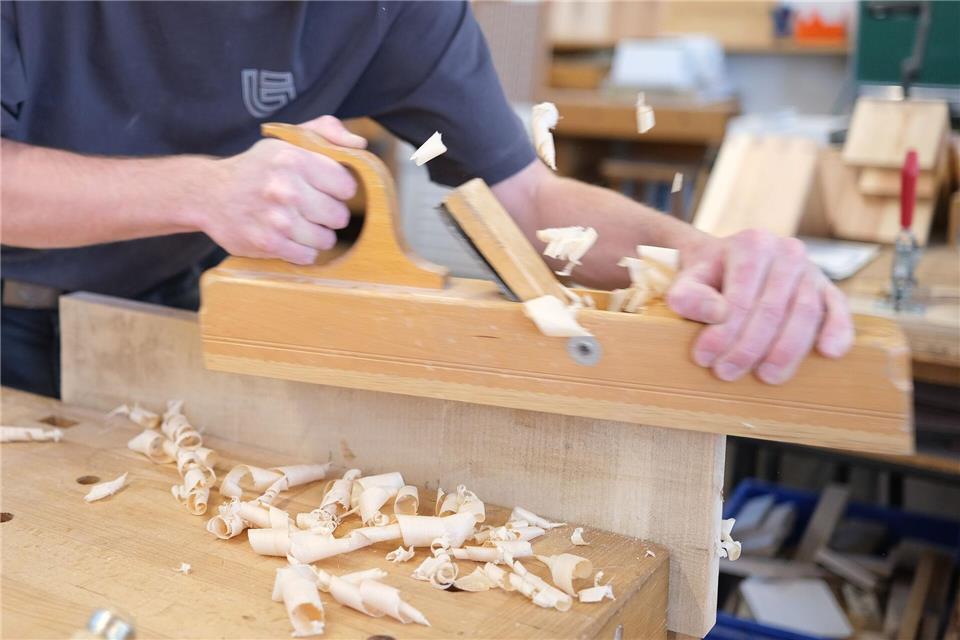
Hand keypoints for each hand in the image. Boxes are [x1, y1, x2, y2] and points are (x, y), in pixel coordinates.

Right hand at [199, 115, 366, 264]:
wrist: (209, 193)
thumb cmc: (257, 167)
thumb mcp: (287, 139)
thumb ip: (326, 132)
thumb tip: (360, 143)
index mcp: (294, 159)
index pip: (347, 186)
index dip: (339, 189)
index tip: (326, 188)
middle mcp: (286, 189)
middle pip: (339, 216)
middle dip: (329, 214)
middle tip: (311, 207)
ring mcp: (277, 219)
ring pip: (326, 239)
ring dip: (317, 234)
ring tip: (299, 222)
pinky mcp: (268, 244)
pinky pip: (307, 256)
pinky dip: (302, 250)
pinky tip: (289, 236)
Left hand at [666, 230, 853, 383]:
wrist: (727, 262)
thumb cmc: (708, 276)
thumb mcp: (687, 281)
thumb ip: (688, 295)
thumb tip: (717, 314)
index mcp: (752, 244)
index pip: (741, 297)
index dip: (723, 333)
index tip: (704, 358)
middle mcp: (786, 251)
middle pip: (773, 309)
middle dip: (749, 348)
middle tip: (727, 373)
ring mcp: (811, 269)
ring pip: (805, 314)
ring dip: (785, 351)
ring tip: (764, 377)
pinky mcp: (828, 288)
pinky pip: (838, 309)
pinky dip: (838, 331)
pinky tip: (828, 353)